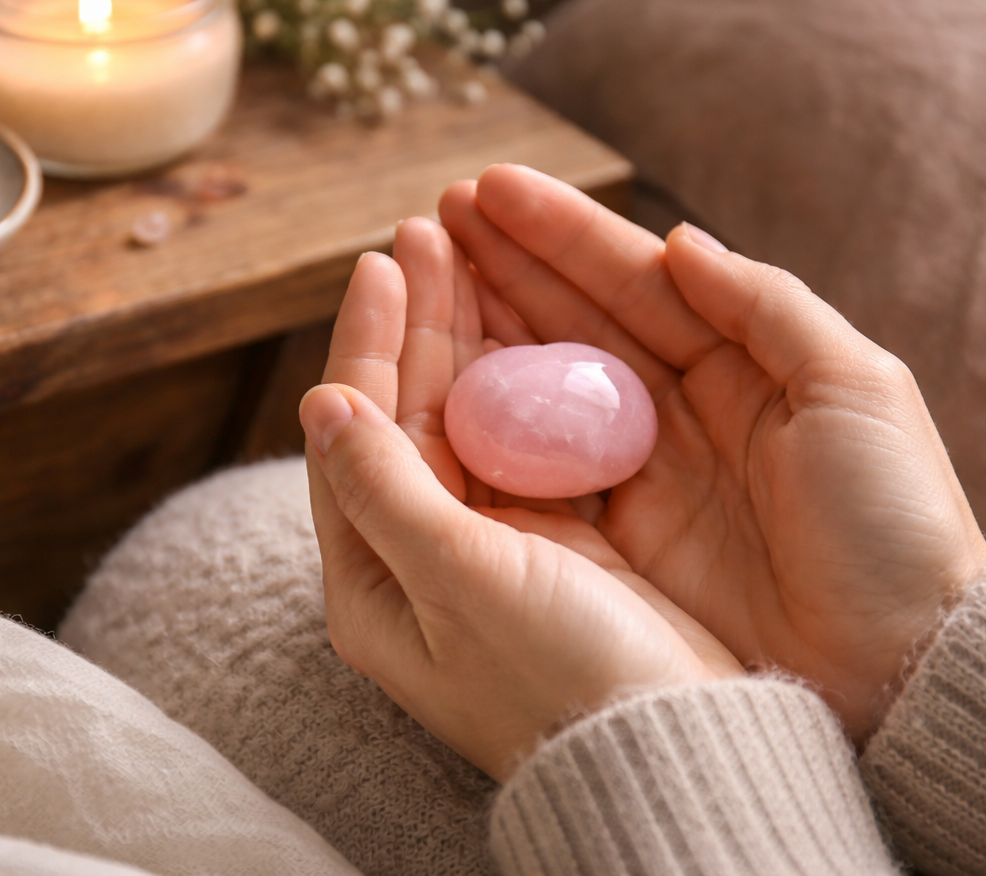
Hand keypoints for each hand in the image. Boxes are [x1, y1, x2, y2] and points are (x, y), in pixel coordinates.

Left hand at [301, 248, 741, 780]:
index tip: (380, 261)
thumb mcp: (456, 582)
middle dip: (416, 322)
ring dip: (466, 339)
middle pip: (406, 414)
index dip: (365, 341)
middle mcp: (419, 558)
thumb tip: (319, 403)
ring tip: (469, 256)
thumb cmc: (557, 680)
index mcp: (373, 578)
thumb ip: (384, 491)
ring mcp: (486, 549)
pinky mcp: (552, 545)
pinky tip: (533, 325)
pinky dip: (524, 380)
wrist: (667, 755)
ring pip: (465, 418)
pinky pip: (523, 440)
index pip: (353, 432)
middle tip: (430, 230)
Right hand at [442, 164, 985, 741]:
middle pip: (577, 320)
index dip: (562, 233)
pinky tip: (443, 378)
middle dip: (505, 265)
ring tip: (423, 272)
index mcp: (744, 362)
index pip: (635, 280)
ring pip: (548, 384)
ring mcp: (644, 475)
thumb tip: (678, 242)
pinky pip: (540, 468)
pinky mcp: (619, 541)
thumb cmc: (896, 523)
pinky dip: (492, 421)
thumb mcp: (857, 391)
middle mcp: (683, 409)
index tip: (488, 190)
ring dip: (485, 327)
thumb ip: (767, 307)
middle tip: (434, 217)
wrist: (901, 667)